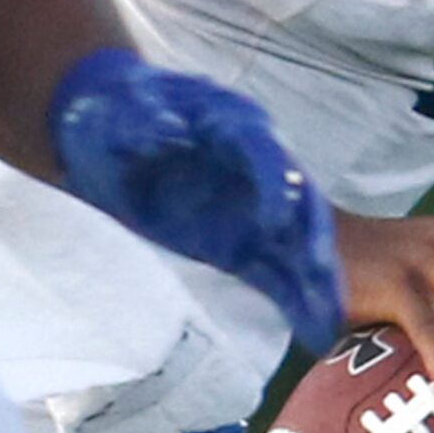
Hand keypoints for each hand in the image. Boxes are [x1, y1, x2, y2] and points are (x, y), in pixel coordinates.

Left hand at [47, 49, 344, 352]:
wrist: (101, 134)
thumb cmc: (116, 110)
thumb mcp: (122, 106)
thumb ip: (143, 118)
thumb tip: (166, 131)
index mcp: (233, 125)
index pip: (264, 152)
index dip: (275, 182)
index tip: (276, 218)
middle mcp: (254, 168)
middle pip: (295, 201)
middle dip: (312, 238)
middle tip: (324, 277)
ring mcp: (247, 209)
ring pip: (291, 242)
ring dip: (313, 277)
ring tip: (332, 316)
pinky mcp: (235, 243)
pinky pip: (271, 271)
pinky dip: (293, 296)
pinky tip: (314, 326)